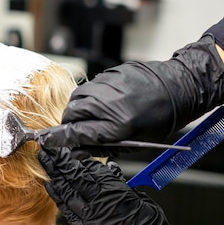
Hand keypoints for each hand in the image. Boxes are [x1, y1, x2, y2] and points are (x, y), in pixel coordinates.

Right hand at [36, 35, 223, 155]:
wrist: (180, 88)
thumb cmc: (161, 119)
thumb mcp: (134, 142)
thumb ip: (101, 146)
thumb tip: (76, 151)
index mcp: (115, 125)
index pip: (75, 133)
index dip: (57, 138)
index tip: (43, 140)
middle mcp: (107, 103)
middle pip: (71, 114)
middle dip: (71, 124)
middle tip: (81, 130)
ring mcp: (107, 85)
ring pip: (78, 99)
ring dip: (79, 109)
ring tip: (94, 115)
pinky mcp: (110, 73)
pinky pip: (90, 87)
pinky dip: (92, 97)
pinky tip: (106, 101)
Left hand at [38, 146, 190, 224]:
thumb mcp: (142, 202)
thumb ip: (124, 186)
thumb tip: (112, 171)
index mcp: (116, 192)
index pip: (93, 170)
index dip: (80, 159)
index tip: (71, 151)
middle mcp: (100, 202)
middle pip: (76, 177)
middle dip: (61, 162)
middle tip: (50, 150)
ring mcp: (89, 218)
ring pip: (68, 191)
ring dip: (55, 175)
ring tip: (45, 161)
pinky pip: (67, 211)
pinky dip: (58, 196)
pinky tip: (51, 185)